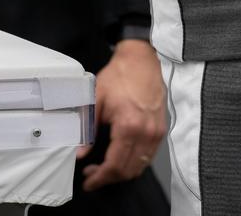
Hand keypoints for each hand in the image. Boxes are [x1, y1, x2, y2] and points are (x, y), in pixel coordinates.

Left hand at [79, 40, 166, 190]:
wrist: (141, 59)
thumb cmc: (120, 75)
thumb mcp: (97, 98)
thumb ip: (88, 128)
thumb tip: (80, 152)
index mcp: (128, 126)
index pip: (114, 165)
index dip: (100, 178)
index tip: (88, 181)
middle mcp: (145, 133)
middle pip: (127, 171)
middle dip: (108, 178)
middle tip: (93, 174)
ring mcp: (155, 133)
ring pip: (139, 167)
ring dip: (121, 173)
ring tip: (105, 167)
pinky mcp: (160, 130)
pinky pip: (148, 157)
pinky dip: (134, 163)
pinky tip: (121, 157)